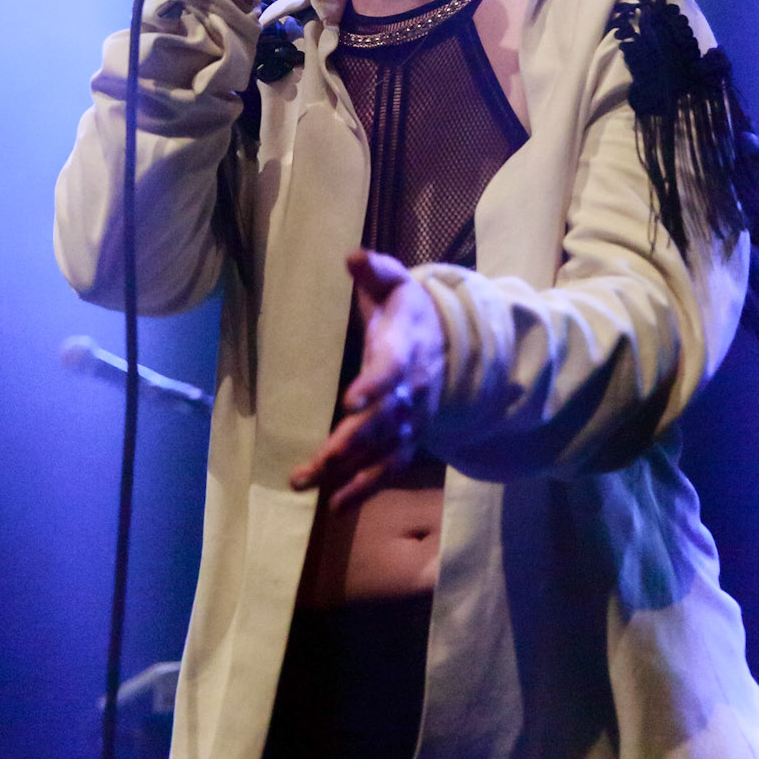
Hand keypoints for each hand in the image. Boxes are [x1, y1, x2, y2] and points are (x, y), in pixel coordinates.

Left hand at [290, 249, 446, 511]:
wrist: (448, 339)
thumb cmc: (407, 309)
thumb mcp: (394, 283)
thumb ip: (375, 271)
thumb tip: (353, 255)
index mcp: (406, 351)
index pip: (391, 371)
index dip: (374, 386)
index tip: (350, 401)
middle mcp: (412, 392)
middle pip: (384, 422)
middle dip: (352, 442)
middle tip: (320, 459)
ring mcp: (413, 420)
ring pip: (384, 451)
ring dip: (350, 471)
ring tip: (310, 482)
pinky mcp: (409, 438)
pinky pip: (390, 468)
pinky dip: (367, 487)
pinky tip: (337, 503)